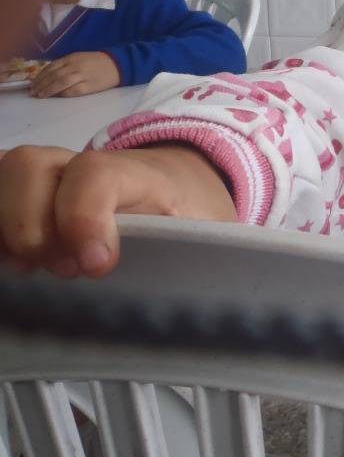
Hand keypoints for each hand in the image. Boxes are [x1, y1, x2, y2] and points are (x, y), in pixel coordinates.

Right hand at [0, 144, 235, 277]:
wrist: (180, 185)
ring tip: (29, 266)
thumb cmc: (190, 216)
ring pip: (4, 173)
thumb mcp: (209, 234)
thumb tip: (210, 291)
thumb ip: (204, 251)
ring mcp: (48, 176)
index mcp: (139, 175)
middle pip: (30, 165)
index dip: (83, 216)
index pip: (96, 175)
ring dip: (4, 224)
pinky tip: (12, 259)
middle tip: (60, 267)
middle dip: (29, 222)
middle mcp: (82, 165)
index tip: (94, 266)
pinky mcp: (25, 193)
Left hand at [29, 52, 119, 97]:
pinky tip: (57, 96)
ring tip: (41, 96)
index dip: (40, 76)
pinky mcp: (90, 86)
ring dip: (49, 90)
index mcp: (71, 58)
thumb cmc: (96, 62)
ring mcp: (83, 75)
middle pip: (54, 76)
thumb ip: (65, 66)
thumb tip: (48, 77)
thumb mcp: (79, 58)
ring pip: (61, 82)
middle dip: (42, 84)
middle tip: (33, 92)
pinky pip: (74, 90)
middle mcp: (75, 66)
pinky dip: (64, 94)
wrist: (118, 64)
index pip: (51, 67)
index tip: (33, 84)